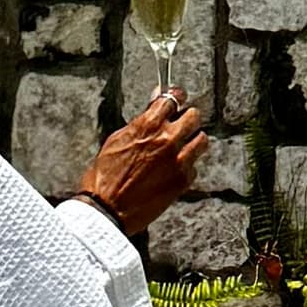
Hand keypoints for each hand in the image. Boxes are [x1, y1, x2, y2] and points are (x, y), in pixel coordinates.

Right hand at [75, 90, 207, 241]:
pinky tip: (172, 170)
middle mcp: (167, 140)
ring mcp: (178, 161)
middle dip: (187, 118)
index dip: (176, 97)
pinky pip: (194, 166)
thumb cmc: (105, 175)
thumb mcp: (117, 139)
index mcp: (148, 125)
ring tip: (182, 147)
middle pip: (194, 116)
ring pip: (201, 140)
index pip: (173, 98)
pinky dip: (186, 166)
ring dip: (192, 141)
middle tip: (181, 124)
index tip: (178, 99)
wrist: (107, 208)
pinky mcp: (183, 180)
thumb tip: (155, 102)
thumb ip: (141, 120)